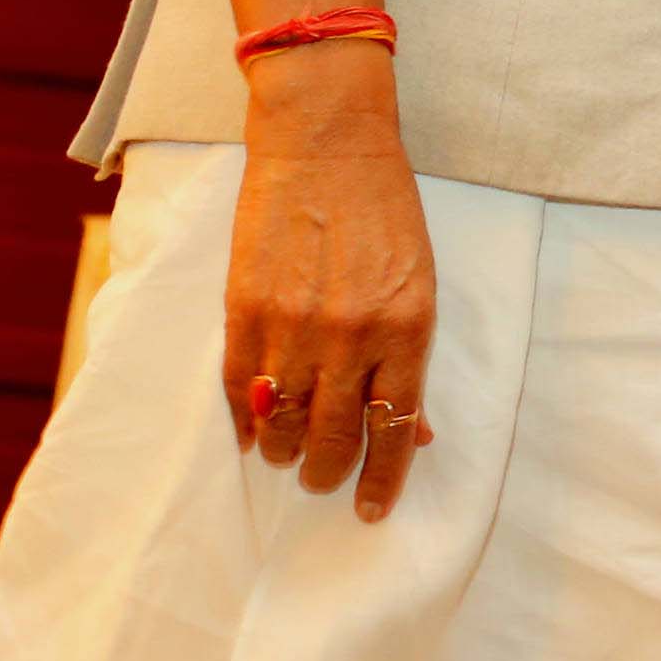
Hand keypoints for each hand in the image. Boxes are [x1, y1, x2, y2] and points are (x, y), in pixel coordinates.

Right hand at [223, 49, 437, 522]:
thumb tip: (413, 432)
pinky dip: (245, 422)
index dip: (383, 480)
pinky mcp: (244, 311)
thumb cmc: (384, 215)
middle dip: (327, 472)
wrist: (326, 149)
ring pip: (282, 424)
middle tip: (321, 478)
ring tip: (287, 453)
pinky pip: (240, 390)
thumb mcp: (420, 284)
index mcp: (406, 329)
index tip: (372, 511)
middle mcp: (351, 337)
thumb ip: (410, 359)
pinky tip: (252, 434)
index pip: (396, 430)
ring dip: (284, 451)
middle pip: (334, 438)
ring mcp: (293, 326)